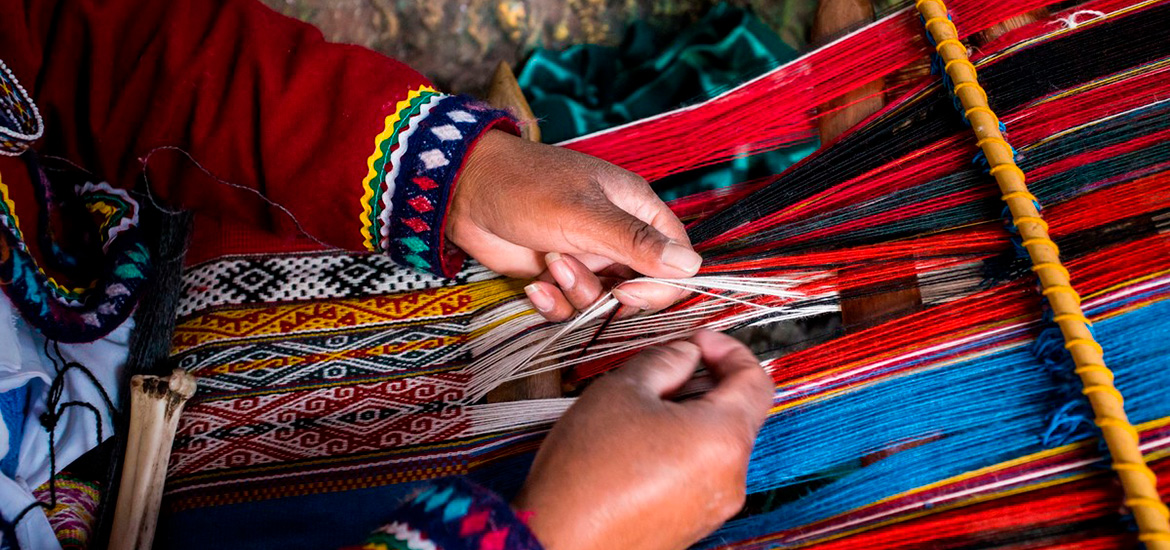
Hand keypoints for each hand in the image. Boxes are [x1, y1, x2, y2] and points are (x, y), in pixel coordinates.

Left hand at [450, 130, 699, 318]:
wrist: (464, 192)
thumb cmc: (525, 187)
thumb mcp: (584, 215)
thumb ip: (635, 242)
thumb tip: (690, 265)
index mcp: (636, 209)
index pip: (677, 258)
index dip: (660, 283)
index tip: (627, 291)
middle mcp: (617, 235)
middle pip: (643, 287)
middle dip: (611, 295)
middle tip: (578, 279)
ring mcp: (589, 257)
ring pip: (605, 301)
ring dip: (577, 294)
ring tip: (549, 266)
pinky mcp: (559, 275)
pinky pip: (572, 306)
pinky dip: (554, 303)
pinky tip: (534, 285)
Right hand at [513, 330, 772, 549]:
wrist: (558, 540)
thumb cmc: (587, 468)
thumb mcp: (622, 389)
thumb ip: (665, 359)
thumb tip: (687, 352)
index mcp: (723, 438)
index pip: (755, 380)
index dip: (728, 350)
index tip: (696, 341)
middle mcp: (731, 477)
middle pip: (736, 413)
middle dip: (704, 383)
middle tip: (662, 370)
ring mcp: (714, 506)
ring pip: (715, 444)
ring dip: (689, 416)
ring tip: (641, 409)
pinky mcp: (692, 525)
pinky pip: (699, 473)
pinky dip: (680, 448)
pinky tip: (638, 445)